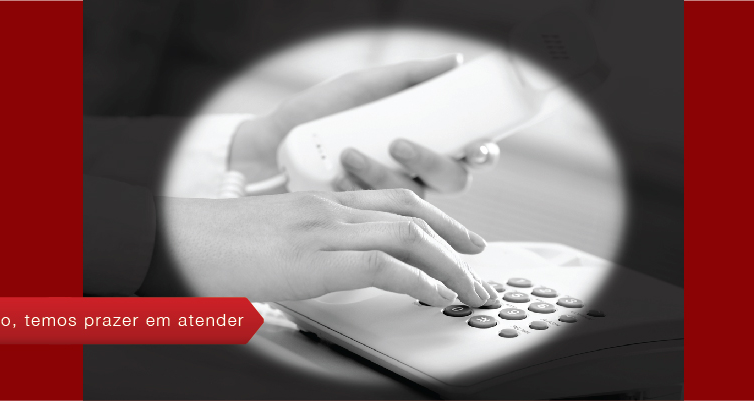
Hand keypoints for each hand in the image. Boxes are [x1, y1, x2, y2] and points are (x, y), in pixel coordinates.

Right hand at [138, 189, 497, 306]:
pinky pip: (382, 266)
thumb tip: (337, 273)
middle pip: (411, 213)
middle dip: (455, 240)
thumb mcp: (273, 240)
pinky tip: (433, 295)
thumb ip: (311, 249)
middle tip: (479, 265)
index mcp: (320, 204)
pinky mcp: (313, 259)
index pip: (393, 198)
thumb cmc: (215, 246)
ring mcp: (323, 231)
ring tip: (468, 288)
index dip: (436, 217)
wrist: (176, 239)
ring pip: (408, 236)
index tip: (458, 240)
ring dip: (448, 265)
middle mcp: (329, 210)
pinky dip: (417, 280)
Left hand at [228, 54, 499, 194]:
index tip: (474, 147)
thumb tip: (455, 61)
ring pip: (415, 197)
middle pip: (454, 180)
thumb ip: (409, 76)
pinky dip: (358, 189)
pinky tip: (335, 176)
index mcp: (426, 140)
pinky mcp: (364, 217)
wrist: (271, 145)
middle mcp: (415, 172)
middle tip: (398, 143)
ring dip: (383, 174)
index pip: (471, 152)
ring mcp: (390, 197)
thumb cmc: (318, 112)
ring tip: (349, 153)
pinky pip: (377, 212)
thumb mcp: (363, 85)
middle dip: (431, 162)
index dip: (482, 152)